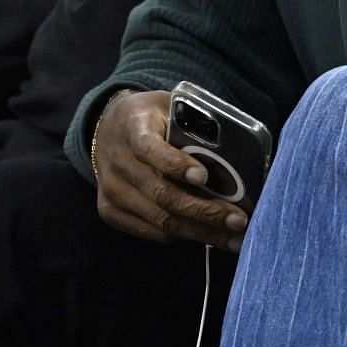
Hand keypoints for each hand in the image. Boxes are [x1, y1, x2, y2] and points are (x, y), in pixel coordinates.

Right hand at [92, 90, 248, 248]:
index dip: (175, 165)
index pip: (149, 149)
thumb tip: (236, 155)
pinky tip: (211, 237)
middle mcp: (117, 163)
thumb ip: (193, 127)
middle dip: (205, 211)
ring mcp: (112, 191)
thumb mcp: (169, 108)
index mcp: (132, 127)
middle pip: (162, 194)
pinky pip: (153, 231)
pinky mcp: (110, 211)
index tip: (204, 176)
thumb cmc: (152, 118)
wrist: (107, 128)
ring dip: (202, 233)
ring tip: (234, 239)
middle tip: (239, 220)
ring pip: (161, 220)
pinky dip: (184, 235)